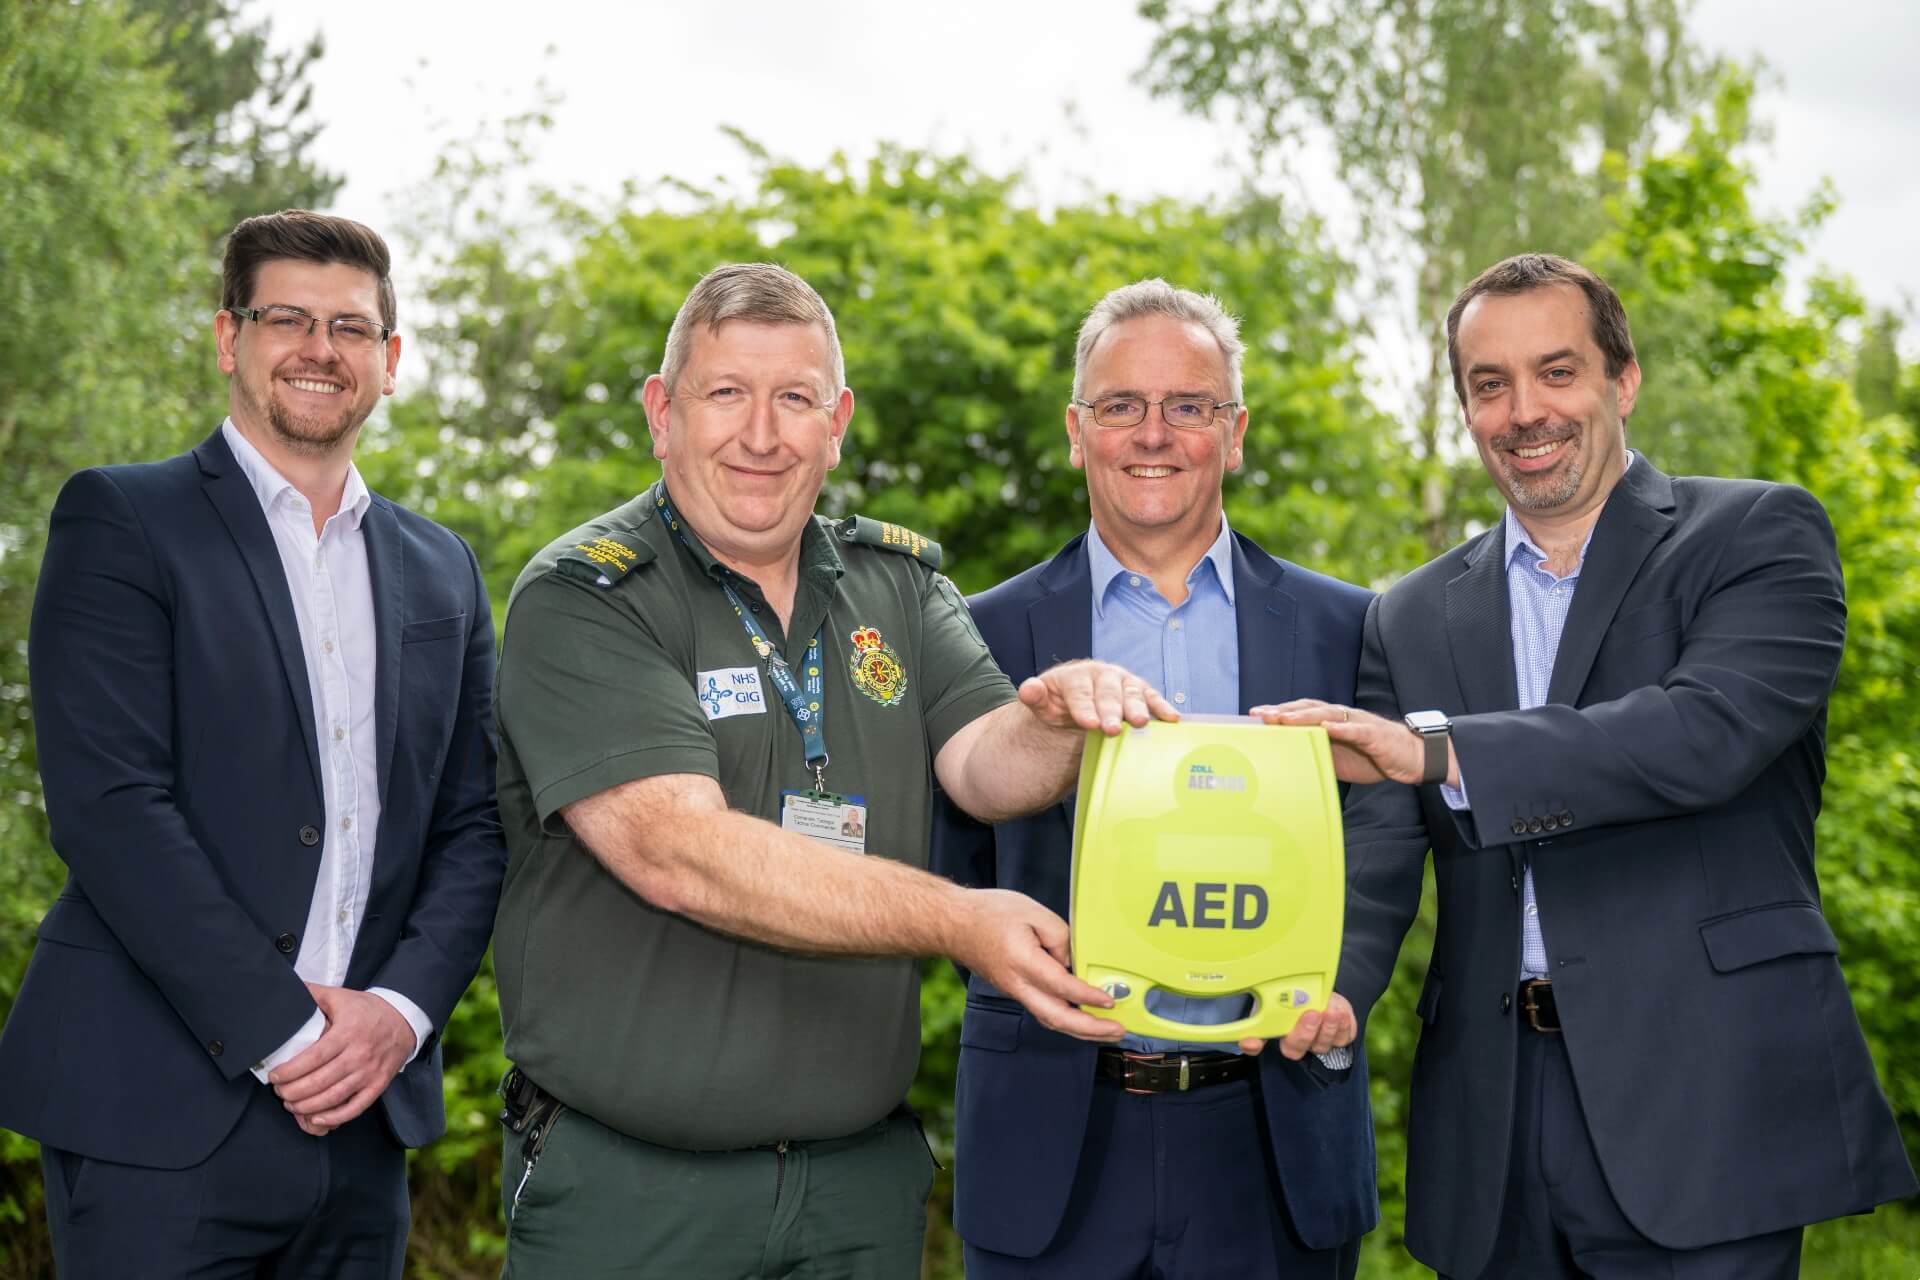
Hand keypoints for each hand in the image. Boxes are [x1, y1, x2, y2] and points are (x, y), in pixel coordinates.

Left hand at [269, 984, 414, 1133]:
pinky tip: (316, 1118)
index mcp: (347, 1032)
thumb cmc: (367, 1010)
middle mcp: (359, 1054)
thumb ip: (312, 993)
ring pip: (333, 1097)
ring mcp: (370, 1072)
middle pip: (319, 1081)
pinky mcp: (378, 1085)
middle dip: (293, 1092)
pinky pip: (355, 1107)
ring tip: (291, 1104)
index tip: (274, 1076)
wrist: (404, 1019)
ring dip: (307, 1107)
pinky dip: (335, 1117)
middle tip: (279, 1092)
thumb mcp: (340, 996)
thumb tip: (286, 989)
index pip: (313, 1058)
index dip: (290, 1071)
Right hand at [948, 889, 1125, 1042]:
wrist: (954, 925)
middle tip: (1118, 1031)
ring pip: (1051, 1019)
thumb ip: (1059, 935)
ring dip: (1081, 1030)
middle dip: (1090, 1029)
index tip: (1109, 1001)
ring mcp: (1016, 991)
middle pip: (1056, 1017)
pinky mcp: (1016, 991)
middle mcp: (1018, 984)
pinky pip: (1045, 1011)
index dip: (1087, 996)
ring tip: (1107, 1031)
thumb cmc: (989, 914)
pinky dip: (1068, 1020)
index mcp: (1022, 962)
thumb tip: (1073, 961)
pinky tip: (1084, 1018)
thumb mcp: (1031, 910)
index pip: (1060, 985)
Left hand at [1019, 659, 1178, 735]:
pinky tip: (1171, 718)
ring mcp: (1124, 682)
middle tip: (1112, 729)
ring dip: (1137, 708)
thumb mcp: (1043, 702)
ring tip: (1140, 723)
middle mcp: (1103, 674)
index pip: (1079, 691)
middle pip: (1107, 692)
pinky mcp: (1141, 692)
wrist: (1078, 701)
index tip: (1088, 724)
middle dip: (1111, 711)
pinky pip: (1152, 698)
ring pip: (1132, 693)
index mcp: (1076, 675)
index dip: (1084, 707)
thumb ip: (1034, 696)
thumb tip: (1027, 690)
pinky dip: (1162, 707)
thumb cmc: (1060, 704)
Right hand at [1234, 993, 1358, 1059]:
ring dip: (1328, 1028)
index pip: (1259, 1046)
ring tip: (1331, 1011)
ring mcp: (1321, 1040)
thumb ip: (1259, 1012)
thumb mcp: (1273, 997)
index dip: (1254, 1045)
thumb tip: (1248, 1035)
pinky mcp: (1340, 1035)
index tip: (1253, 1040)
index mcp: (1278, 1033)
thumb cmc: (1294, 993)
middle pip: (1298, 1047)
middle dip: (1305, 1032)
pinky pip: (1344, 1038)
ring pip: (1323, 1044)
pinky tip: (1341, 1013)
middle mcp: (1299, 1042)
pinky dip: (1344, 1026)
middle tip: (1311, 1014)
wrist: (1320, 986)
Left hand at [1250, 699, 1454, 786]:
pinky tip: (1326, 728)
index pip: (1300, 712)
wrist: (1411, 758)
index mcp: (1331, 722)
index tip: (1254, 715)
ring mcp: (1358, 723)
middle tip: (1260, 715)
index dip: (1278, 712)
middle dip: (1283, 711)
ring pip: (1327, 715)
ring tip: (1284, 719)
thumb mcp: (1339, 756)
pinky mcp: (1374, 734)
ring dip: (1304, 716)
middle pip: (1308, 709)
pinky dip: (1340, 728)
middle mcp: (1341, 717)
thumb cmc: (1373, 755)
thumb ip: (1317, 752)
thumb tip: (1289, 759)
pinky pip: (1355, 730)